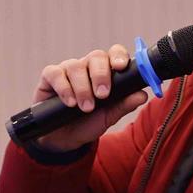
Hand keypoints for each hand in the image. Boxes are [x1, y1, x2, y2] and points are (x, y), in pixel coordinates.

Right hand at [33, 46, 150, 151]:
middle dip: (101, 75)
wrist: (64, 138)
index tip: (121, 67)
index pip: (114, 54)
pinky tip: (69, 102)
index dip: (118, 56)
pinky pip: (55, 73)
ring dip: (83, 88)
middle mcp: (87, 66)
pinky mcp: (50, 76)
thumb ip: (124, 105)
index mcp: (105, 71)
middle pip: (96, 56)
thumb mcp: (109, 117)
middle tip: (103, 95)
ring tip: (86, 108)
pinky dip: (64, 88)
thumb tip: (143, 95)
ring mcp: (68, 70)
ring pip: (76, 66)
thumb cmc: (88, 123)